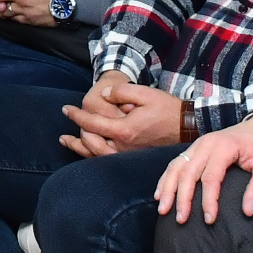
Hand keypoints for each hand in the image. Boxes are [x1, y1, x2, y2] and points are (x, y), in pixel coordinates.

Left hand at [63, 75, 186, 157]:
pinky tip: (85, 151)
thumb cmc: (166, 109)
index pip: (92, 124)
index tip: (66, 109)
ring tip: (65, 140)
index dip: (76, 115)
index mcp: (124, 130)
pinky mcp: (132, 158)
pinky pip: (106, 160)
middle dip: (76, 130)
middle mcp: (123, 146)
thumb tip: (104, 94)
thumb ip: (122, 92)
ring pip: (95, 155)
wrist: (186, 127)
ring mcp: (127, 155)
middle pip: (89, 142)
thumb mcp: (145, 93)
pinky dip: (91, 156)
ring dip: (78, 147)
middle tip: (69, 117)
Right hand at [156, 116, 252, 222]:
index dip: (208, 200)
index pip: (211, 177)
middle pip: (188, 172)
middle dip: (182, 198)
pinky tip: (159, 194)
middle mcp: (207, 144)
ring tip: (163, 209)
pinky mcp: (194, 149)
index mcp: (225, 147)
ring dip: (168, 189)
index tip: (209, 220)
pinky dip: (165, 179)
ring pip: (176, 167)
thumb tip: (247, 212)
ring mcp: (198, 145)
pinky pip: (175, 163)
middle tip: (181, 219)